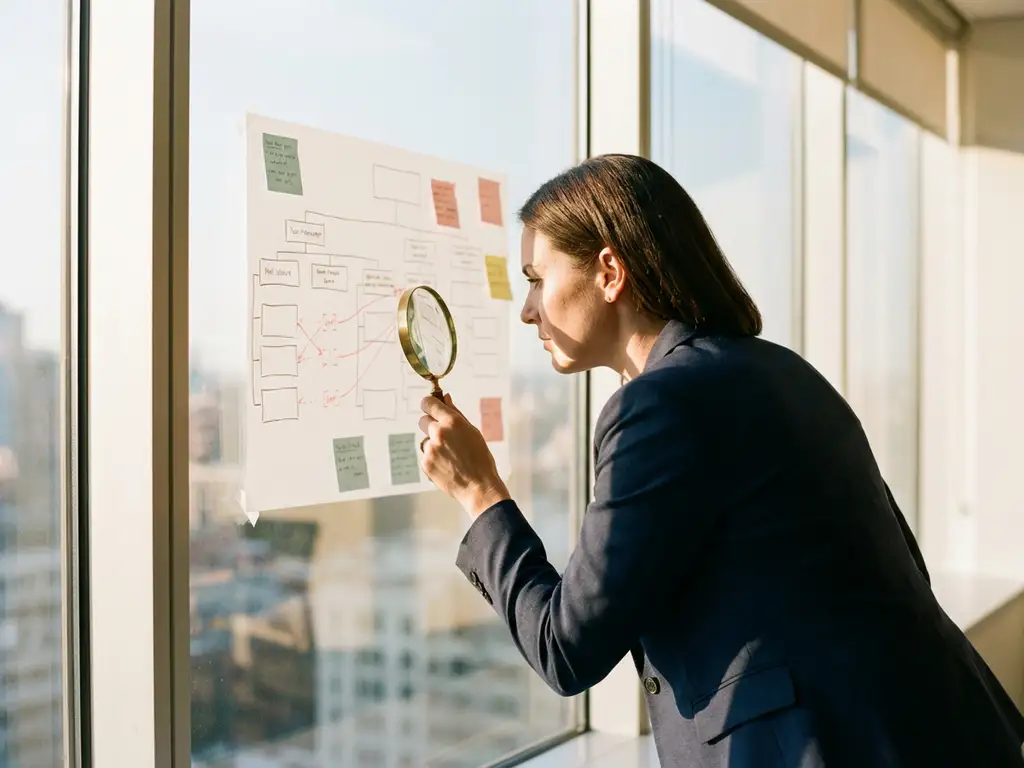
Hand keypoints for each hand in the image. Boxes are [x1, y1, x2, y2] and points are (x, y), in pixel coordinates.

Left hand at [418, 394, 509, 517]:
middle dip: (431, 425)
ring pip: (425, 440)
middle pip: (422, 420)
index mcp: (452, 422)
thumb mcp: (472, 431)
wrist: (478, 487)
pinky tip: (447, 465)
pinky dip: (433, 458)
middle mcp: (438, 433)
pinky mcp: (425, 463)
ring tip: (450, 456)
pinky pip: (426, 455)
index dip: (429, 403)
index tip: (430, 406)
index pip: (429, 403)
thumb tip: (445, 397)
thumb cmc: (480, 458)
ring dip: (433, 444)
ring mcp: (430, 449)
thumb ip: (456, 413)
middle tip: (444, 436)